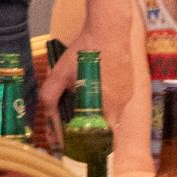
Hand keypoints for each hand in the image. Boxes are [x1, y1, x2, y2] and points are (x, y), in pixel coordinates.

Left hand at [37, 12, 134, 137]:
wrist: (109, 29)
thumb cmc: (84, 53)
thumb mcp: (60, 75)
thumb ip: (50, 99)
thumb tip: (47, 119)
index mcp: (104, 109)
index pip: (100, 141)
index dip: (87, 146)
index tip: (74, 145)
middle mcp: (120, 107)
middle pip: (104, 129)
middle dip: (89, 129)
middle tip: (74, 123)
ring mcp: (128, 96)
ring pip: (111, 115)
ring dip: (98, 113)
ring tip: (83, 101)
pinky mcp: (130, 85)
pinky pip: (118, 101)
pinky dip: (106, 100)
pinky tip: (95, 86)